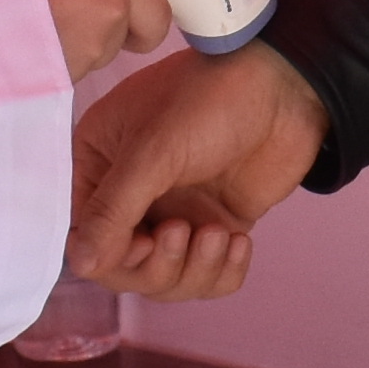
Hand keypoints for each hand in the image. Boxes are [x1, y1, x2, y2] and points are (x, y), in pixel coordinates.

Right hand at [0, 0, 172, 87]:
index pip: (156, 11)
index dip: (137, 15)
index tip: (117, 12)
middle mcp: (107, 13)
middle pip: (119, 39)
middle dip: (99, 32)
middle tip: (60, 17)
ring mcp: (80, 53)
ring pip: (85, 59)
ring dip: (62, 47)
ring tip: (19, 23)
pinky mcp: (49, 83)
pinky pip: (54, 75)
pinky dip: (37, 64)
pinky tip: (6, 43)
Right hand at [68, 43, 327, 296]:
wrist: (287, 88)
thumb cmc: (211, 100)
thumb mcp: (153, 151)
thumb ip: (113, 210)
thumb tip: (81, 265)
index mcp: (100, 164)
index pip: (84, 235)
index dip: (113, 255)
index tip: (146, 243)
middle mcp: (132, 193)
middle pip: (126, 268)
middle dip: (158, 266)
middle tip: (184, 232)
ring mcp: (176, 211)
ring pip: (169, 279)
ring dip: (195, 270)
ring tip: (219, 234)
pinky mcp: (216, 224)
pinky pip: (208, 276)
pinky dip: (223, 272)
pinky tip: (240, 241)